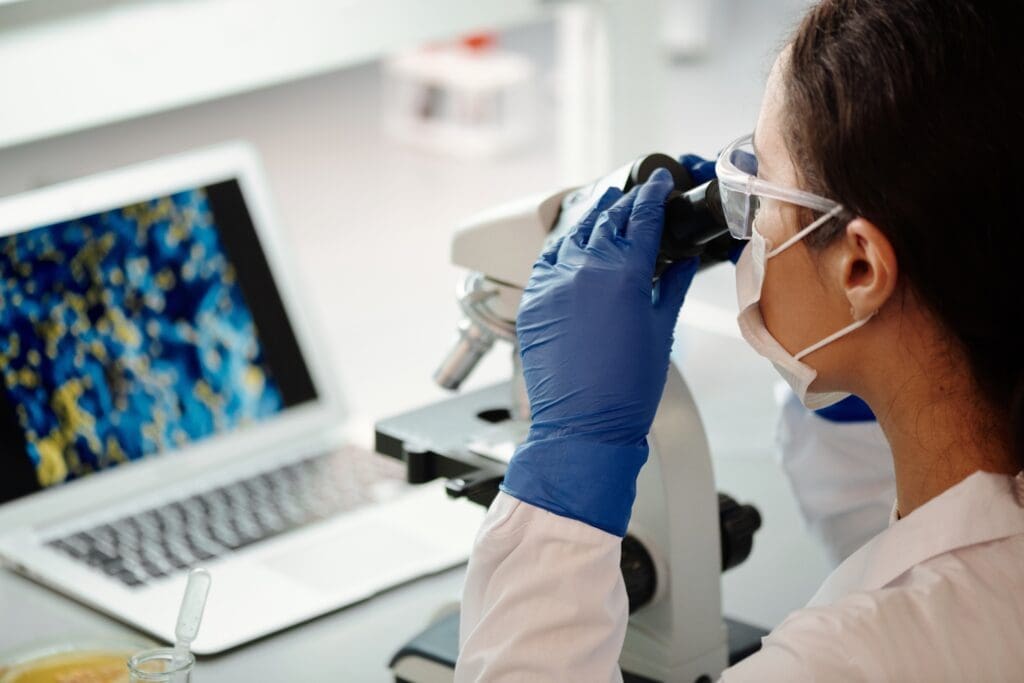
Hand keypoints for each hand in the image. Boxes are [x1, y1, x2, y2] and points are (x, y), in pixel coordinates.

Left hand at [500, 168, 698, 535]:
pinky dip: (562, 245)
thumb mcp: (659, 332)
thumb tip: (682, 262)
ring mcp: (552, 284)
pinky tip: (572, 240)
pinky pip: (547, 259)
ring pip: (573, 234)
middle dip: (624, 203)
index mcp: (623, 273)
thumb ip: (670, 288)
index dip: (653, 195)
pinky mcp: (532, 301)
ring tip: (606, 207)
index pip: (641, 218)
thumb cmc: (626, 391)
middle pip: (607, 220)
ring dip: (593, 217)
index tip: (660, 182)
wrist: (583, 426)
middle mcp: (583, 270)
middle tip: (638, 193)